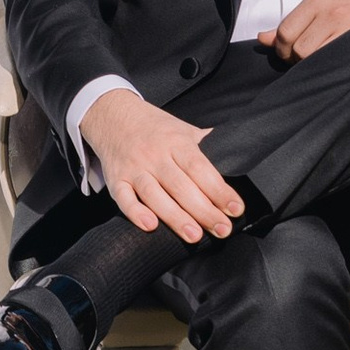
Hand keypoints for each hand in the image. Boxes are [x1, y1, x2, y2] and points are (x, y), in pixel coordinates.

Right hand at [79, 82, 243, 243]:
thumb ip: (206, 146)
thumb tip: (238, 156)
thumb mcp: (183, 129)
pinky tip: (150, 226)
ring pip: (154, 195)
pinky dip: (135, 212)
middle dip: (204, 211)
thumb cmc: (155, 127)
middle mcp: (155, 155)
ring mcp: (133, 167)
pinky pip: (123, 198)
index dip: (219, 190)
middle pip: (181, 186)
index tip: (235, 209)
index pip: (200, 169)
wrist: (112, 114)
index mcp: (176, 142)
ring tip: (194, 235)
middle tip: (222, 229)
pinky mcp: (116, 179)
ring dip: (175, 217)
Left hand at [267, 0, 349, 65]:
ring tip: (321, 62)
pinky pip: (334, 61)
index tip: (291, 55)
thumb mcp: (318, 7)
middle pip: (298, 48)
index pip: (285, 32)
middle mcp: (329, 12)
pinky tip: (333, 65)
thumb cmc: (348, 6)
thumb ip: (291, 23)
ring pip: (314, 57)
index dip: (283, 50)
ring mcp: (346, 26)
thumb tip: (263, 39)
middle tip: (307, 61)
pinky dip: (329, 67)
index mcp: (316, 1)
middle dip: (297, 60)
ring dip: (313, 65)